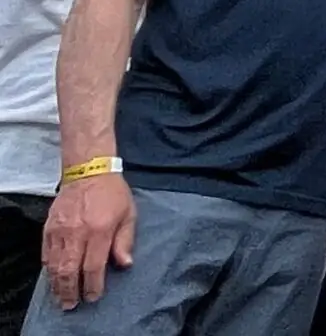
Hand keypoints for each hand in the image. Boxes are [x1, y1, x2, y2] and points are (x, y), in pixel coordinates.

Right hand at [40, 173, 134, 309]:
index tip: (93, 296)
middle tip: (72, 304)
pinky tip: (53, 277)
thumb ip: (125, 241)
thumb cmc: (112, 193)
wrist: (88, 171)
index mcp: (100, 230)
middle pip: (69, 270)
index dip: (93, 285)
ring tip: (61, 296)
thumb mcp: (129, 214)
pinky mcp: (48, 228)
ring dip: (56, 284)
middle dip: (70, 290)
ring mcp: (60, 231)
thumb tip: (125, 264)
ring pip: (54, 265)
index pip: (93, 266)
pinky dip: (48, 268)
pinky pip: (45, 254)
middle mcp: (77, 233)